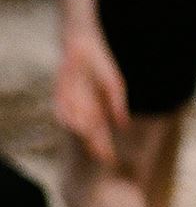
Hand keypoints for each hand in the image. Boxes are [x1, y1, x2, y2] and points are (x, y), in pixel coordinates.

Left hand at [54, 30, 127, 165]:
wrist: (81, 46)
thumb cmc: (101, 65)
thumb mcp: (115, 85)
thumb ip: (117, 104)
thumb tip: (123, 125)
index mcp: (97, 109)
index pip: (100, 133)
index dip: (104, 146)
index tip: (110, 159)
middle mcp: (83, 110)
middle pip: (89, 133)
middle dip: (96, 144)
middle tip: (103, 156)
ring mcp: (71, 104)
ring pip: (78, 122)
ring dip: (85, 129)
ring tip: (92, 136)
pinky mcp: (60, 96)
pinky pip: (65, 109)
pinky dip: (70, 115)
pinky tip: (77, 119)